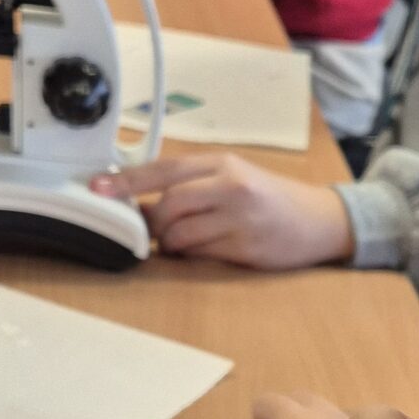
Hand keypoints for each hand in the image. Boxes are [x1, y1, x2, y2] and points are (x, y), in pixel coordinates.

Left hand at [93, 156, 354, 268]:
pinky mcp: (246, 248)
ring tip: (182, 241)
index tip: (97, 188)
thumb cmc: (271, 199)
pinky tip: (203, 250)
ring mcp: (239, 219)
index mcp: (222, 164)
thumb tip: (141, 198)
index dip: (126, 180)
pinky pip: (200, 255)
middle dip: (152, 223)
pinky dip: (191, 255)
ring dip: (170, 243)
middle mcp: (230, 187)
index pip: (163, 169)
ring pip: (180, 234)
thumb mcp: (234, 177)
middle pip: (168, 205)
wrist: (321, 220)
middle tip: (151, 230)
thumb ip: (193, 183)